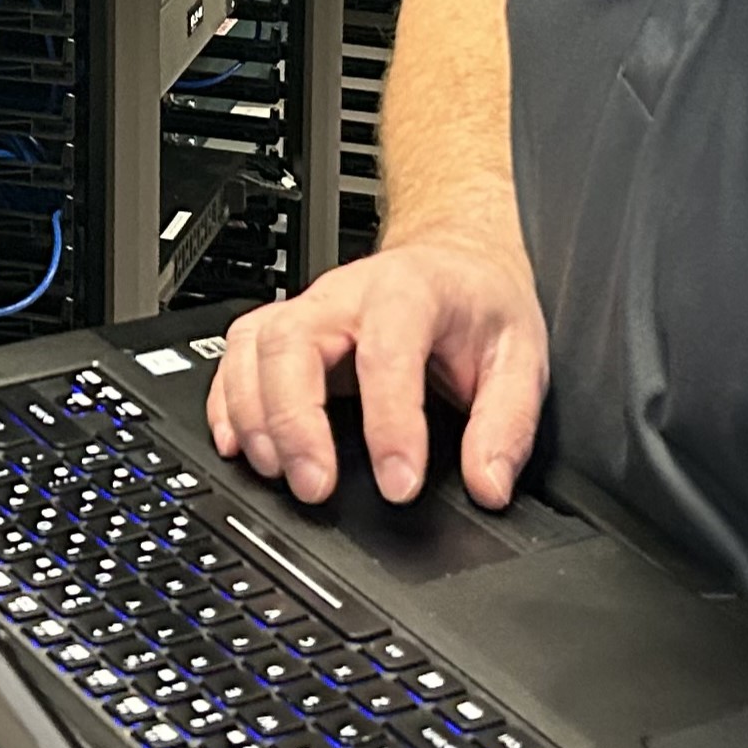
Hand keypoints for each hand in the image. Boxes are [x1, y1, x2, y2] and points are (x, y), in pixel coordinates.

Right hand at [208, 235, 547, 509]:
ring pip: (253, 347)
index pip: (387, 354)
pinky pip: (236, 356)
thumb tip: (489, 484)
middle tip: (316, 486)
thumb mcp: (520, 356)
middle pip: (293, 342)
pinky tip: (238, 445)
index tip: (399, 485)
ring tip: (278, 473)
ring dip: (254, 416)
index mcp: (409, 292)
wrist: (454, 261)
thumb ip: (507, 424)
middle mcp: (346, 294)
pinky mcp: (283, 329)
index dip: (390, 425)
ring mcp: (307, 308)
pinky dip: (227, 403)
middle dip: (294, 421)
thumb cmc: (478, 305)